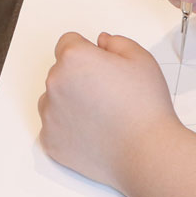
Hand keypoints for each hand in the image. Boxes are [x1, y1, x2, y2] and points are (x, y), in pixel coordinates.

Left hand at [38, 32, 177, 191]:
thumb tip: (102, 43)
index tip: (100, 65)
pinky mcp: (50, 140)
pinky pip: (54, 126)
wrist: (146, 153)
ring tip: (101, 114)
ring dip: (70, 101)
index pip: (68, 42)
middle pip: (61, 71)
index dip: (88, 51)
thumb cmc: (145, 109)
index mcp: (74, 58)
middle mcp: (55, 83)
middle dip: (79, 76)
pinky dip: (68, 128)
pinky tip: (94, 131)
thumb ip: (117, 42)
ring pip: (54, 98)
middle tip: (107, 92)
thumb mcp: (141, 59)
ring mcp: (49, 113)